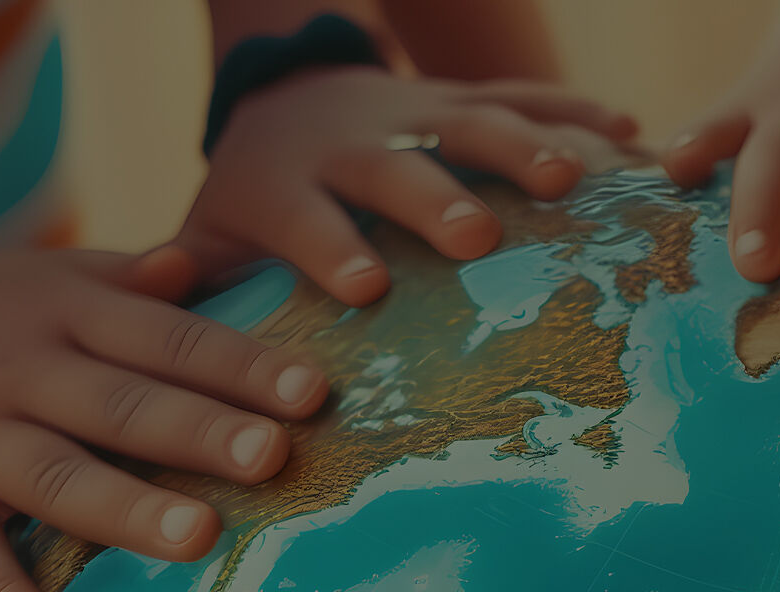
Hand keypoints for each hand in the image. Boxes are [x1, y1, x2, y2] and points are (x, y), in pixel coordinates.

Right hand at [0, 244, 330, 591]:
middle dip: (198, 431)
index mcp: (63, 313)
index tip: (313, 395)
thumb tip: (210, 264)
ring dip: (124, 509)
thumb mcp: (39, 278)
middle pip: (120, 404)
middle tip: (275, 458)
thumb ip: (125, 281)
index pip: (166, 339)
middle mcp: (17, 370)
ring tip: (198, 540)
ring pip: (51, 474)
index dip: (238, 365)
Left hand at [189, 65, 637, 305]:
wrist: (287, 93)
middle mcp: (356, 143)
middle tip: (476, 235)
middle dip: (436, 198)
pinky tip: (631, 133)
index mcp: (287, 185)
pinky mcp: (464, 100)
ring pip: (470, 120)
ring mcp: (417, 115)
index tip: (365, 288)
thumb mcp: (212, 232)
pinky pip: (525, 95)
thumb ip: (191, 277)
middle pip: (397, 167)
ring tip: (573, 180)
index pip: (305, 217)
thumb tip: (149, 310)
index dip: (332, 248)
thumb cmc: (254, 196)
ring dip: (523, 144)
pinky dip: (576, 111)